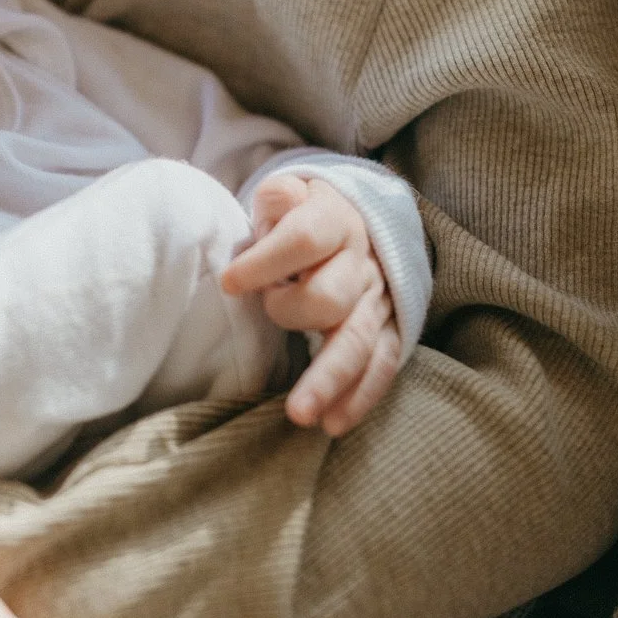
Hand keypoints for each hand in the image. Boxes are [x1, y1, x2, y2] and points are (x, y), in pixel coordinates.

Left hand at [222, 175, 400, 436]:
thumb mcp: (288, 193)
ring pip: (357, 342)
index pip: (303, 239)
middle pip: (330, 297)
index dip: (265, 261)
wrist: (359, 222)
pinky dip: (359, 397)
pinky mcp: (389, 330)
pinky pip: (381, 366)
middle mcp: (362, 263)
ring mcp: (378, 300)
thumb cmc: (304, 215)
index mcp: (335, 221)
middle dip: (291, 312)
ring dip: (329, 380)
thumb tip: (278, 207)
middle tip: (269, 311)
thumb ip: (280, 198)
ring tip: (300, 414)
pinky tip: (333, 423)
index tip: (229, 282)